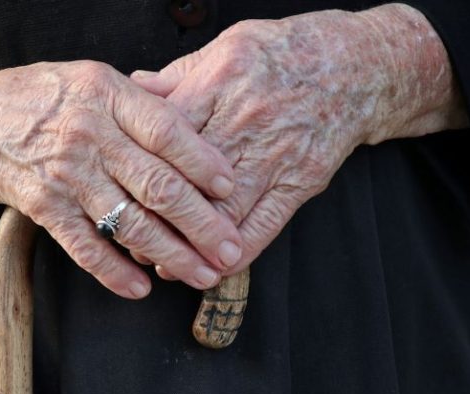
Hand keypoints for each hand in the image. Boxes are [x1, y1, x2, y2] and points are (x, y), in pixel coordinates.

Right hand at [0, 61, 245, 298]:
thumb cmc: (35, 98)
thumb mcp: (87, 78)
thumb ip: (137, 99)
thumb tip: (196, 124)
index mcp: (107, 93)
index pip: (169, 131)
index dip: (205, 164)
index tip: (232, 190)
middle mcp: (88, 131)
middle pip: (159, 184)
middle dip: (202, 224)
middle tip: (230, 250)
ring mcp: (64, 171)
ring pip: (129, 221)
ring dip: (171, 255)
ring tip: (200, 274)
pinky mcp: (40, 204)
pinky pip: (85, 245)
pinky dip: (113, 271)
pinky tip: (140, 288)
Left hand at [131, 4, 468, 275]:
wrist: (353, 67)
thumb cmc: (281, 54)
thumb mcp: (223, 48)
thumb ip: (177, 76)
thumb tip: (133, 86)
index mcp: (216, 84)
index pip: (162, 137)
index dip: (137, 170)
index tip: (115, 193)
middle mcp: (242, 122)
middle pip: (188, 180)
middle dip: (155, 217)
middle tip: (128, 240)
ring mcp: (273, 155)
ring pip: (223, 211)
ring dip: (191, 245)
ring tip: (166, 264)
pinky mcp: (299, 181)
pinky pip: (264, 224)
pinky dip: (238, 251)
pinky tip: (215, 268)